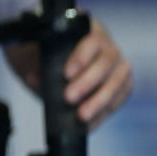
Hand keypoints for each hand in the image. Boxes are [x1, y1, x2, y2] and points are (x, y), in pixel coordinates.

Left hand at [8, 18, 131, 129]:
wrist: (53, 55)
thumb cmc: (44, 49)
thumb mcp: (36, 49)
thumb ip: (36, 61)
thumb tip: (34, 78)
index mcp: (89, 31)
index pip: (92, 42)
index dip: (81, 58)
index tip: (66, 74)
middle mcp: (109, 47)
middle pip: (106, 64)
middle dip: (88, 83)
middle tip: (68, 98)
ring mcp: (118, 66)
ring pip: (118, 83)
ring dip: (100, 102)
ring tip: (82, 116)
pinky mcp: (122, 85)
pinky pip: (119, 99)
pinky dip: (104, 113)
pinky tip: (90, 124)